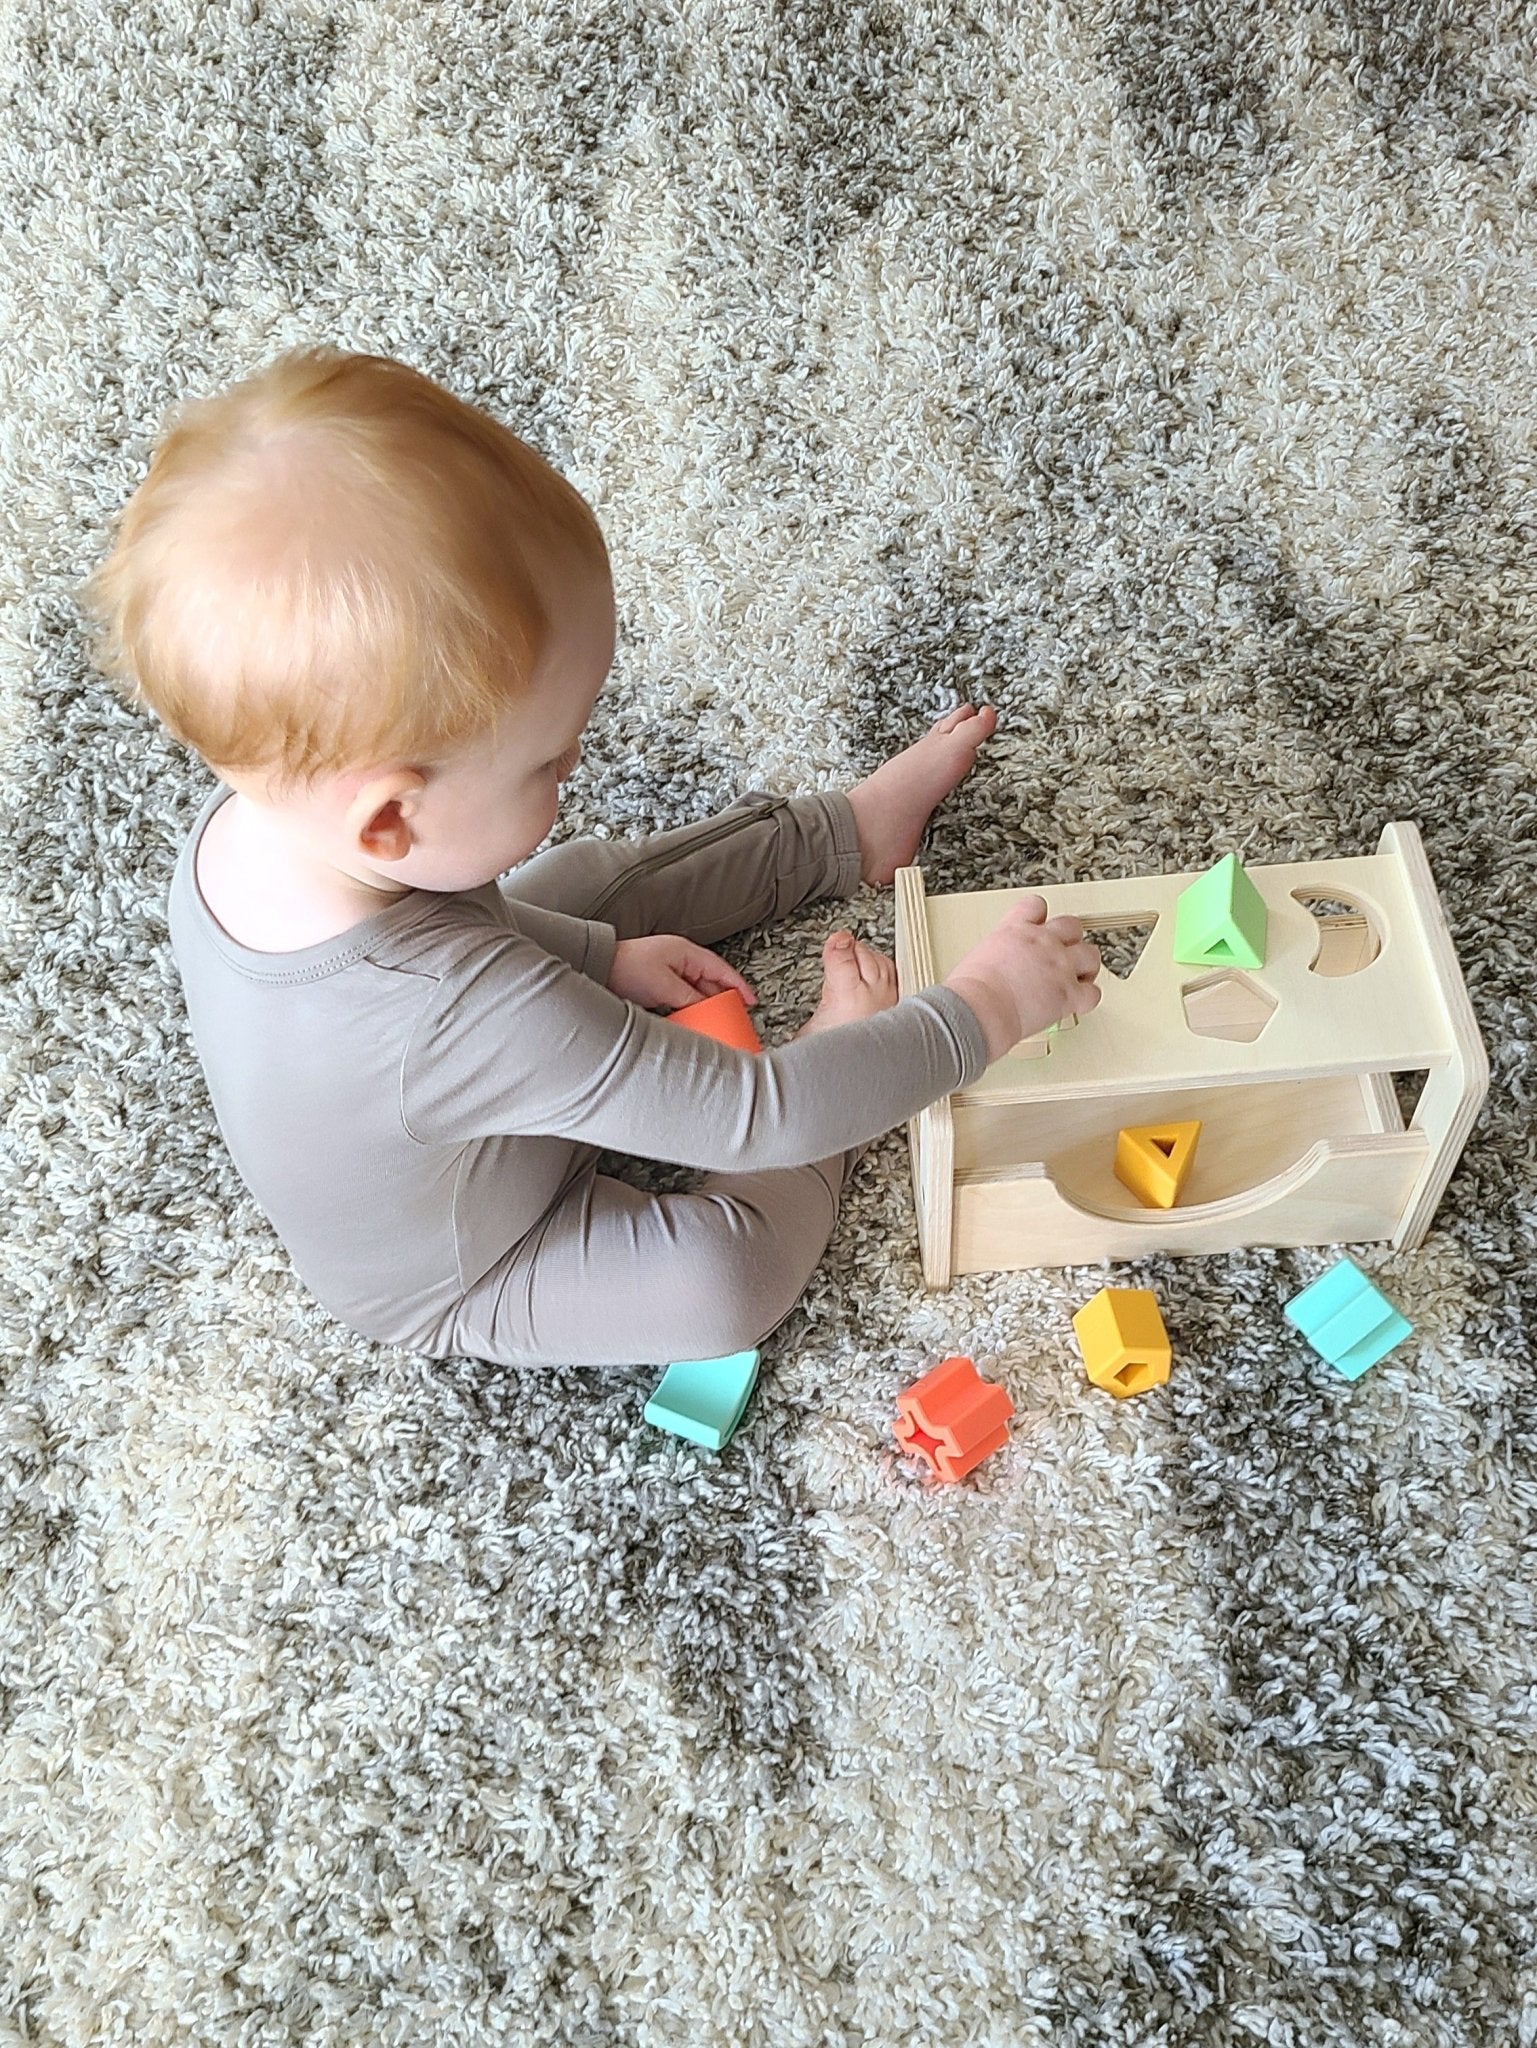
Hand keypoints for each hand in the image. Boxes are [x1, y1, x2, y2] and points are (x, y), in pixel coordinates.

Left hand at [607, 934, 757, 1012]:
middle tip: (735, 1018)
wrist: (598, 967)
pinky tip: (691, 1021)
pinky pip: (683, 998)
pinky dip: (690, 1009)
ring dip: (706, 1006)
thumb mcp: (664, 986)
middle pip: (711, 983)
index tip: (752, 1001)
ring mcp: (670, 973)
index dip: (739, 986)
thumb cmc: (627, 968)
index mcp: (687, 953)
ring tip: (716, 1023)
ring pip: (697, 992)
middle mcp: (681, 961)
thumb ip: (689, 998)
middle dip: (724, 1000)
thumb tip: (708, 1010)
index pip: (722, 970)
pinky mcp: (659, 985)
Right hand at [944, 893, 1101, 1060]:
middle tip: (1064, 954)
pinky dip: (1086, 999)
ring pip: (1091, 955)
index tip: (1040, 927)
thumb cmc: (971, 990)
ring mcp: (1060, 966)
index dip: (1041, 916)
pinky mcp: (1069, 993)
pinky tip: (1077, 1004)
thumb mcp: (976, 959)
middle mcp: (1043, 942)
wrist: (981, 1008)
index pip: (1036, 906)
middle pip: (1072, 926)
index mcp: (1015, 930)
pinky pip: (1092, 993)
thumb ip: (993, 959)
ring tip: (1078, 978)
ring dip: (1086, 966)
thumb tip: (989, 974)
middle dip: (1071, 940)